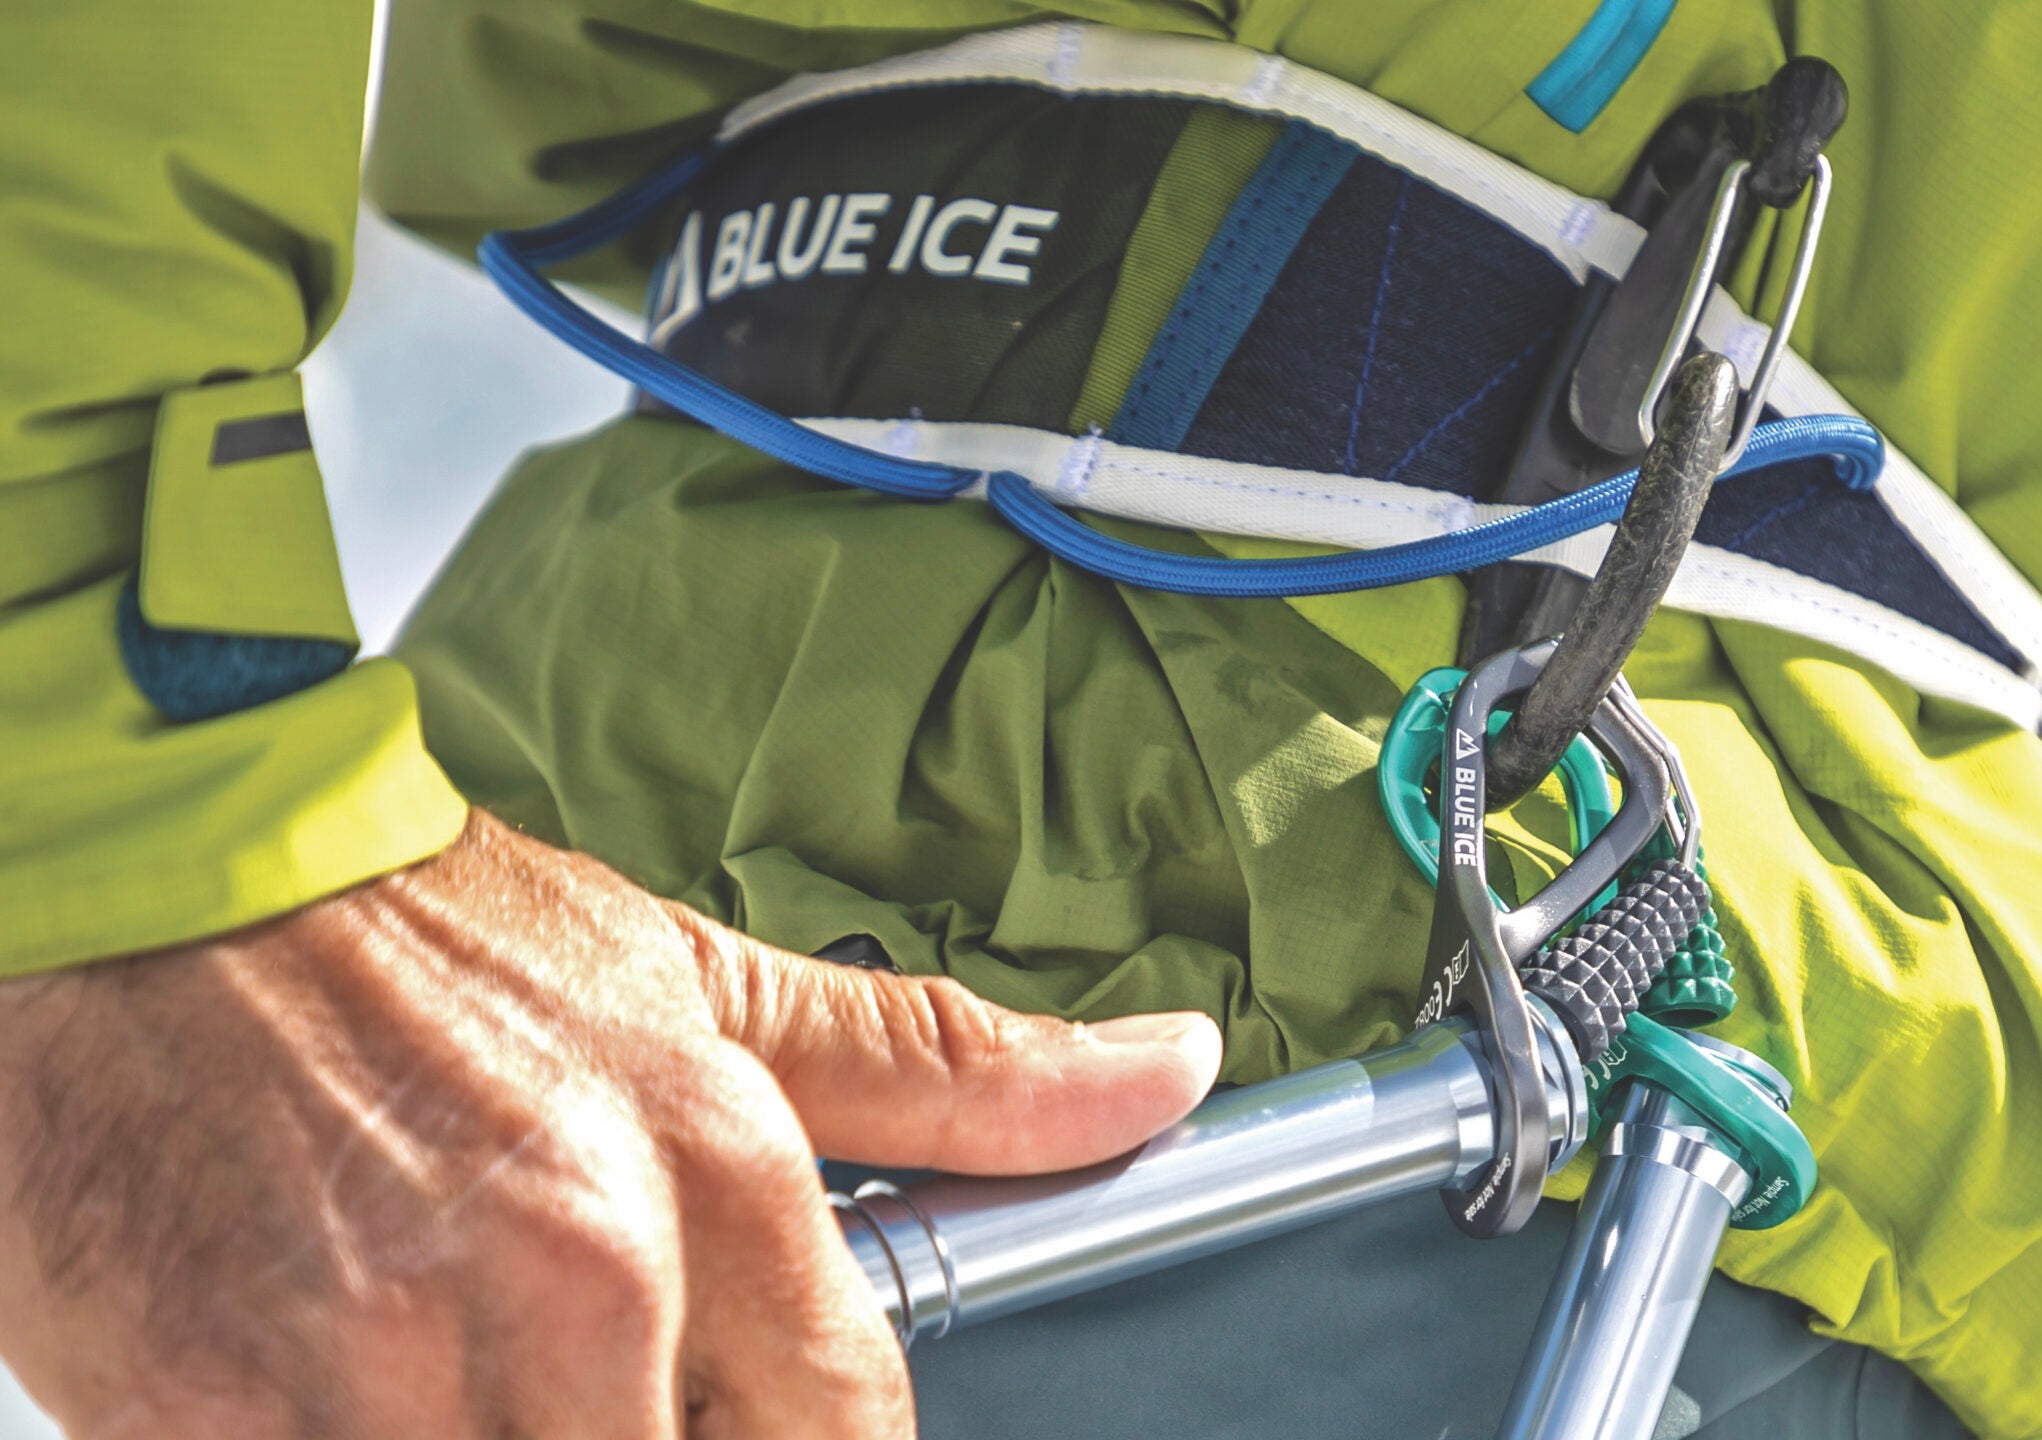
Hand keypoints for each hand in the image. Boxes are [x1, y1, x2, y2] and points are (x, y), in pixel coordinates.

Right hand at [0, 811, 1219, 1436]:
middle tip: (573, 1371)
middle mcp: (578, 1272)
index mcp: (713, 1174)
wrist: (162, 881)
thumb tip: (1168, 1071)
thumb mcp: (708, 990)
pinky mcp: (228, 1407)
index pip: (845, 1432)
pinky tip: (355, 1395)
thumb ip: (948, 1072)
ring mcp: (395, 1353)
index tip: (752, 1427)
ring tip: (456, 1369)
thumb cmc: (431, 942)